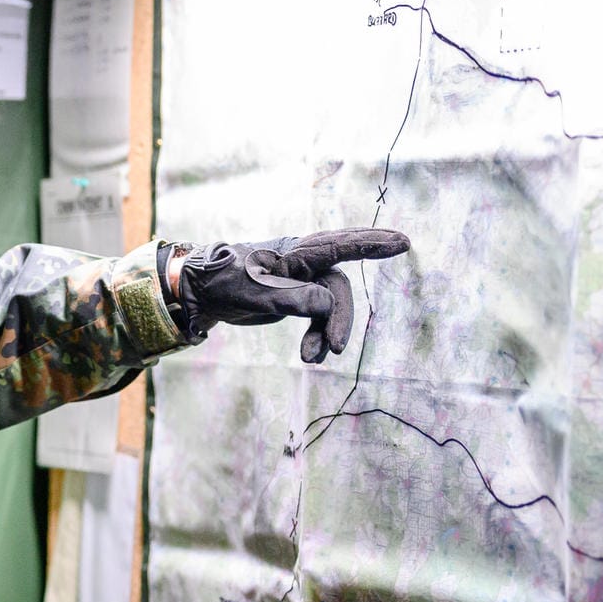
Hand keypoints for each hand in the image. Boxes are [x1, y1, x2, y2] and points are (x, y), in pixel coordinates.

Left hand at [168, 229, 409, 363]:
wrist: (199, 292)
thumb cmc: (222, 281)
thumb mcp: (253, 291)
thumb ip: (290, 297)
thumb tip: (327, 304)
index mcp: (294, 252)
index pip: (339, 245)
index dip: (371, 243)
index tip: (403, 242)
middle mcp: (303, 263)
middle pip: (337, 288)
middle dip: (341, 317)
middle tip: (337, 347)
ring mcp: (301, 281)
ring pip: (330, 307)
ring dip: (326, 333)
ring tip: (312, 358)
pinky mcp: (296, 299)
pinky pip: (318, 318)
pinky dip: (317, 336)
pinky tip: (311, 355)